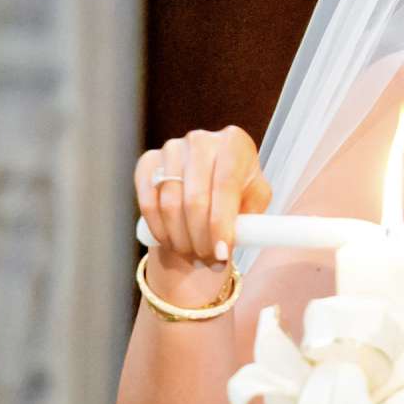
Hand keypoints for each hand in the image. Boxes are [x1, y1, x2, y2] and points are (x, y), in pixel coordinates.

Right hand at [133, 126, 273, 304]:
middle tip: (208, 263)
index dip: (221, 226)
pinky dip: (158, 229)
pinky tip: (171, 244)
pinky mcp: (148, 162)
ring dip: (180, 240)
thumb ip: (254, 215)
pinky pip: (147, 202)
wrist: (209, 178)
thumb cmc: (239, 189)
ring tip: (194, 258)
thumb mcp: (256, 198)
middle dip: (201, 240)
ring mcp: (171, 149)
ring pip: (169, 204)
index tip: (222, 255)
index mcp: (233, 142)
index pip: (225, 188)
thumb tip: (240, 240)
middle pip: (194, 200)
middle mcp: (200, 140)